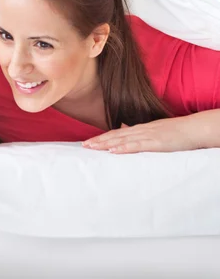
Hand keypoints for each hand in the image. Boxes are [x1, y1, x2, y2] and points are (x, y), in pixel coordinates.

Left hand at [82, 116, 199, 153]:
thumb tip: (127, 131)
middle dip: (98, 141)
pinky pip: (137, 145)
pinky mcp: (155, 143)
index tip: (89, 142)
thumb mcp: (156, 131)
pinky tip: (113, 151)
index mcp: (140, 128)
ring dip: (105, 144)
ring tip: (92, 148)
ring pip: (122, 140)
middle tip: (83, 146)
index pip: (116, 133)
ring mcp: (147, 136)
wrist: (194, 128)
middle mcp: (140, 130)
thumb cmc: (177, 132)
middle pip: (115, 136)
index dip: (102, 138)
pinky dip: (124, 148)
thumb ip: (141, 133)